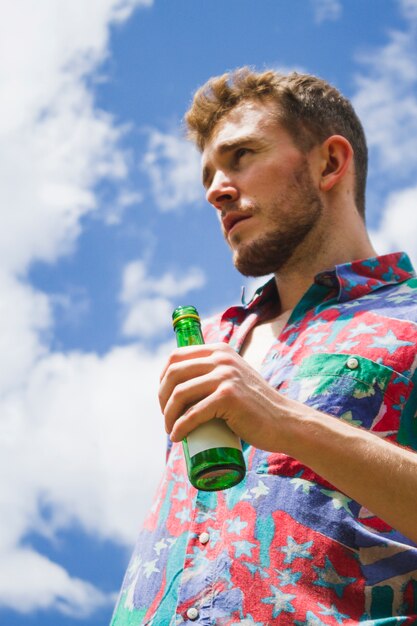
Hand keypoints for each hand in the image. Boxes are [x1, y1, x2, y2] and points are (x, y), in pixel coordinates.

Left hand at [159, 342, 296, 452]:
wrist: (283, 421)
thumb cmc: (254, 406)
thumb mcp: (233, 377)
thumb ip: (216, 372)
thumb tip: (180, 383)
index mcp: (219, 350)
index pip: (176, 356)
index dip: (162, 378)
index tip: (164, 398)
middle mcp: (221, 358)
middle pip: (174, 374)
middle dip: (162, 398)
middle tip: (167, 417)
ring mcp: (225, 376)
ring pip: (180, 394)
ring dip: (168, 416)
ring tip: (171, 430)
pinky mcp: (228, 397)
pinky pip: (193, 413)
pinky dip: (180, 427)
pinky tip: (177, 436)